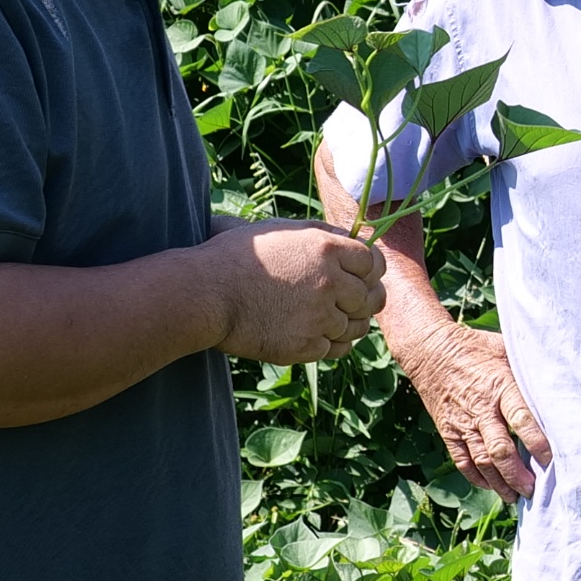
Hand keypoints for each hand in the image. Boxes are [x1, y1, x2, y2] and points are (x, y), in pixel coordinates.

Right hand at [210, 220, 382, 363]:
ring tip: (331, 321)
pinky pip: (336, 349)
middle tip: (353, 303)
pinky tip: (317, 336)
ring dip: (348, 324)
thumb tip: (350, 237)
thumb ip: (319, 234)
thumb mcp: (280, 231)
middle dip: (365, 300)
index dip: (372, 270)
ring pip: (356, 327)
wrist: (206, 294)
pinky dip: (331, 344)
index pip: (374, 262)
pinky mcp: (306, 346)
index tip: (365, 276)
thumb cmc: (235, 257)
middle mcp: (331, 282)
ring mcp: (320, 317)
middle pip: (371, 298)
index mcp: (327, 249)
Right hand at [397, 316, 549, 499]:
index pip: (521, 418)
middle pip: (500, 449)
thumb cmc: (477, 348)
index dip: (536, 441)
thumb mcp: (506, 349)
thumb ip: (529, 367)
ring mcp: (463, 423)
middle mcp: (481, 409)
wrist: (430, 350)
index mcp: (500, 386)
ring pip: (481, 461)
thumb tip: (562, 375)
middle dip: (518, 474)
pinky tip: (491, 487)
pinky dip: (476, 477)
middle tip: (534, 490)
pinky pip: (462, 460)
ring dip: (499, 482)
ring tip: (515, 497)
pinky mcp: (448, 431)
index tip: (551, 459)